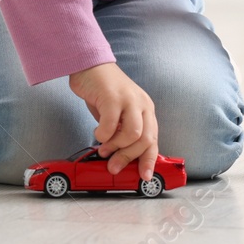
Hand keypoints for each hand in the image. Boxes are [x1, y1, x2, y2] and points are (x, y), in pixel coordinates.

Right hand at [68, 61, 158, 181]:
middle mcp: (142, 104)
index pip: (154, 140)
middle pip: (145, 139)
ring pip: (132, 134)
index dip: (149, 160)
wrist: (90, 66)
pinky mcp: (113, 97)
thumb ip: (122, 133)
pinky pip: (111, 125)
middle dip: (128, 157)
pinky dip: (103, 134)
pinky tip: (97, 132)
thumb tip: (120, 158)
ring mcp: (129, 99)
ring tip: (104, 149)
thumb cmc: (103, 92)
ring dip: (116, 146)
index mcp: (146, 110)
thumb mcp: (118, 115)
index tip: (144, 176)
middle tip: (114, 166)